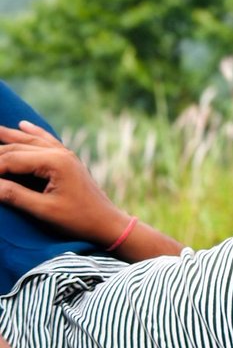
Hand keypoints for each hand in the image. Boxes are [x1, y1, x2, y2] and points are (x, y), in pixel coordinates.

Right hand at [0, 121, 129, 246]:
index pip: (11, 159)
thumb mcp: (43, 210)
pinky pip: (47, 141)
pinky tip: (23, 125)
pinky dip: (33, 133)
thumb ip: (14, 195)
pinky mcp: (69, 160)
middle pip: (18, 148)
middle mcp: (60, 153)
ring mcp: (66, 155)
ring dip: (9, 136)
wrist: (107, 222)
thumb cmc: (78, 219)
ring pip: (31, 141)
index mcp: (54, 162)